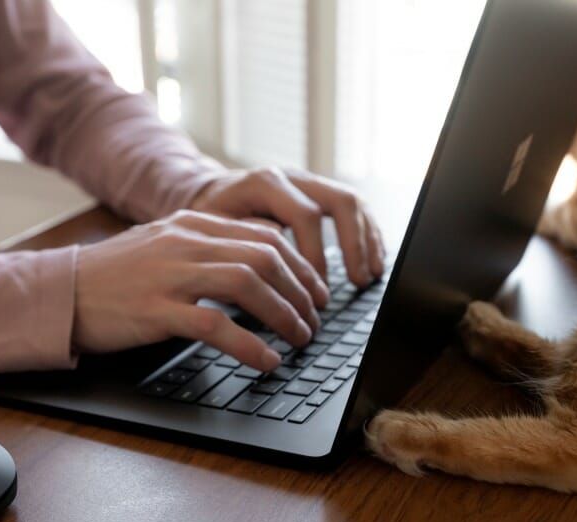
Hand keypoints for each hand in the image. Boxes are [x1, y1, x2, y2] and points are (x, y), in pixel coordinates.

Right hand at [71, 210, 330, 370]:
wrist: (60, 292)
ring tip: (300, 339)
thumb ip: (207, 250)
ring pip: (248, 284)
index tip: (317, 291)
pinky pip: (215, 326)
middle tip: (315, 320)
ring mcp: (170, 274)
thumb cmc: (114, 278)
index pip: (264, 235)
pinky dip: (250, 346)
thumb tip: (258, 271)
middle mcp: (185, 242)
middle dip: (301, 291)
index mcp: (192, 224)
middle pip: (265, 257)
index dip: (301, 265)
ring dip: (285, 315)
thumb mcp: (164, 248)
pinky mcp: (156, 309)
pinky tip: (267, 361)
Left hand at [190, 166, 385, 287]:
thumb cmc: (207, 221)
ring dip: (365, 241)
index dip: (316, 254)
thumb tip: (277, 272)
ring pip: (351, 202)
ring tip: (369, 276)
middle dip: (353, 245)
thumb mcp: (213, 234)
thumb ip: (242, 247)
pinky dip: (366, 235)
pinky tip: (372, 261)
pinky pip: (352, 208)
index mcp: (265, 183)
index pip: (305, 215)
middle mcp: (291, 177)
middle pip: (339, 201)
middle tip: (357, 282)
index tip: (315, 289)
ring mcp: (307, 183)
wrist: (205, 197)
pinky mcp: (317, 194)